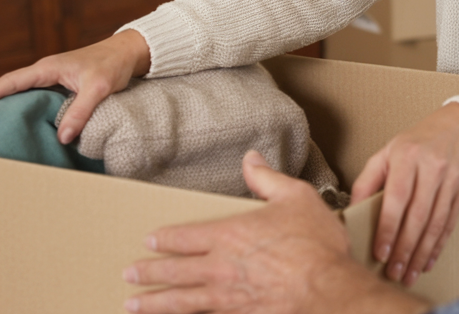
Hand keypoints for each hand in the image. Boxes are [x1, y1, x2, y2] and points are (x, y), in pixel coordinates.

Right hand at [0, 29, 150, 144]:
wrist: (130, 52)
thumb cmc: (114, 65)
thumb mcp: (99, 88)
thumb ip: (80, 111)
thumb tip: (62, 137)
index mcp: (48, 68)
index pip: (10, 81)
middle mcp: (46, 71)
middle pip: (9, 86)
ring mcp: (53, 77)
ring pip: (21, 91)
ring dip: (4, 103)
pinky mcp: (62, 84)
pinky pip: (35, 95)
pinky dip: (23, 105)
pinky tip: (18, 118)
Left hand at [125, 150, 429, 313]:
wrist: (329, 290)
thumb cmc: (316, 244)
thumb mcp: (297, 197)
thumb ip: (268, 178)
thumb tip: (251, 158)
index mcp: (230, 235)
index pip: (185, 237)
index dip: (165, 239)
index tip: (149, 240)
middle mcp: (221, 268)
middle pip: (174, 272)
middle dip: (148, 273)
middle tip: (128, 274)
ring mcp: (228, 297)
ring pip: (181, 301)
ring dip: (154, 303)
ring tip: (133, 305)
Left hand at [350, 103, 458, 286]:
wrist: (458, 129)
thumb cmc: (417, 143)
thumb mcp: (386, 153)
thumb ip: (367, 181)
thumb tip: (350, 212)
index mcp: (408, 156)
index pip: (397, 197)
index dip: (388, 228)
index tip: (380, 252)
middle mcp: (432, 167)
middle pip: (418, 215)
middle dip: (404, 248)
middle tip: (392, 272)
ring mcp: (451, 180)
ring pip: (435, 224)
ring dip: (421, 254)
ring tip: (408, 274)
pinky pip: (449, 224)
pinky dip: (437, 247)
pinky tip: (427, 262)